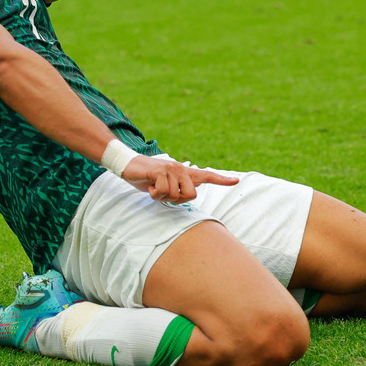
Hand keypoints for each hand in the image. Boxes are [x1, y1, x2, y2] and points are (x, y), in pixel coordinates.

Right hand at [121, 156, 238, 202]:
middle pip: (191, 195)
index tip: (236, 180)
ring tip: (154, 187)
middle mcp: (181, 169)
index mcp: (184, 173)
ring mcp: (171, 169)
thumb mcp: (166, 186)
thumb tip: (190, 193)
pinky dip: (154, 193)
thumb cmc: (148, 178)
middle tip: (164, 194)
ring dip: (161, 196)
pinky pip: (162, 191)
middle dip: (177, 200)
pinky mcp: (160, 171)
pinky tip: (149, 185)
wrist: (129, 166)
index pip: (207, 176)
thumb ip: (179, 189)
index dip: (221, 180)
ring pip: (174, 195)